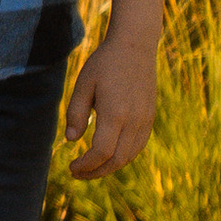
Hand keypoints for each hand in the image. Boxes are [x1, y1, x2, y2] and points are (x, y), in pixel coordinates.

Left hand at [64, 34, 157, 181]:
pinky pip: (137, 146)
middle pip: (117, 160)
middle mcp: (134, 120)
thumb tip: (72, 140)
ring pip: (129, 156)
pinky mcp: (149, 118)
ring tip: (90, 168)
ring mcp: (145, 120)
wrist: (135, 46)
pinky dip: (122, 157)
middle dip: (96, 172)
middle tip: (77, 173)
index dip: (86, 165)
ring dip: (109, 167)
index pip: (101, 152)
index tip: (70, 167)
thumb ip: (77, 113)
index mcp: (115, 113)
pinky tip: (107, 156)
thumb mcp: (83, 84)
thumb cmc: (104, 63)